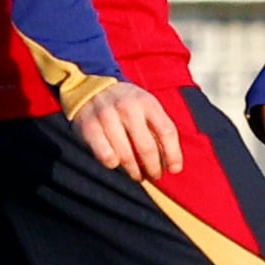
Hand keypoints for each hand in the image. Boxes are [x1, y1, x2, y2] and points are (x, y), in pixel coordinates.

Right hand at [69, 80, 183, 180]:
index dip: (173, 154)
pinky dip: (113, 164)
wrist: (89, 88)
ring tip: (138, 175)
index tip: (175, 170)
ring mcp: (107, 117)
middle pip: (147, 148)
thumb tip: (172, 162)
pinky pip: (106, 156)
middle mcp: (128, 108)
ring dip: (134, 171)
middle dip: (154, 167)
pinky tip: (117, 163)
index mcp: (147, 102)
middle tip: (155, 176)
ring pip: (126, 155)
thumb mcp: (146, 106)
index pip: (167, 132)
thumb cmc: (126, 103)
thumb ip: (158, 127)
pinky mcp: (89, 127)